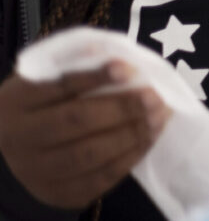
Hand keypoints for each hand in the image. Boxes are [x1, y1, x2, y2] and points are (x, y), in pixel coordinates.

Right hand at [0, 62, 170, 208]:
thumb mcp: (44, 80)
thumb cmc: (42, 106)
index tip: (129, 68)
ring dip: (132, 133)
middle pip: (74, 122)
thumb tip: (104, 48)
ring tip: (160, 116)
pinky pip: (99, 178)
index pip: (57, 87)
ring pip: (88, 154)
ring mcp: (38, 171)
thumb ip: (72, 64)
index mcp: (16, 102)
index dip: (94, 77)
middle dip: (121, 107)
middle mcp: (20, 139)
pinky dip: (129, 157)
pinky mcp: (59, 193)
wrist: (16, 154)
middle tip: (154, 96)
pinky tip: (150, 138)